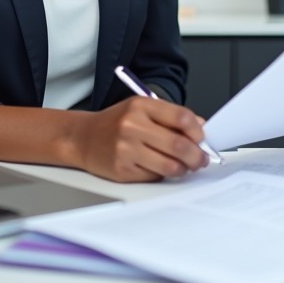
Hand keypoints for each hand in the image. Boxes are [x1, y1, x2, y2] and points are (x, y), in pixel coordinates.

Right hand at [72, 97, 210, 181]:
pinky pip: (154, 177)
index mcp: (141, 105)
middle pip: (179, 145)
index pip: (182, 117)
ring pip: (169, 165)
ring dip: (183, 169)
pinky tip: (160, 168)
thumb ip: (170, 116)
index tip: (202, 139)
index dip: (198, 131)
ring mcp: (126, 149)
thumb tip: (201, 127)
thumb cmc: (115, 123)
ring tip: (184, 167)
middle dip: (197, 156)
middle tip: (201, 159)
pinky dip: (163, 175)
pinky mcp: (122, 170)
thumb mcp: (141, 109)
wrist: (82, 138)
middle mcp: (133, 125)